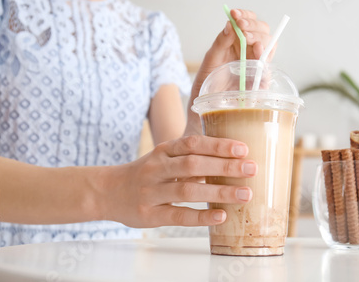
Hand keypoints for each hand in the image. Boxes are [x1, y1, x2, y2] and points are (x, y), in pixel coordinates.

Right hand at [102, 135, 256, 227]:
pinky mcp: (150, 215)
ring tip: (245, 194)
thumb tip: (231, 157)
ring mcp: (152, 192)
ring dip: (219, 192)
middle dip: (225, 166)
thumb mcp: (163, 157)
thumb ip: (190, 156)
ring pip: (188, 190)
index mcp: (163, 151)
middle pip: (193, 165)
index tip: (242, 148)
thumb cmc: (146, 173)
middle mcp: (157, 169)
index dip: (217, 145)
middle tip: (251, 169)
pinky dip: (201, 216)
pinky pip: (179, 216)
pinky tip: (221, 216)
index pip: (192, 143)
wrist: (107, 191)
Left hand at [185, 9, 272, 134]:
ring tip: (248, 41)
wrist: (203, 111)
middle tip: (242, 28)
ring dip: (261, 40)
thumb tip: (229, 24)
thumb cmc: (205, 85)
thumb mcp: (209, 61)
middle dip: (255, 27)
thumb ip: (219, 43)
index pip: (250, 23)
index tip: (235, 14)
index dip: (246, 16)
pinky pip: (267, 73)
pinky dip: (264, 65)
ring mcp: (255, 68)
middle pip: (264, 32)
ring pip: (269, 47)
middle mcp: (249, 53)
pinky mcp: (258, 84)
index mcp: (237, 43)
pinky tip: (258, 58)